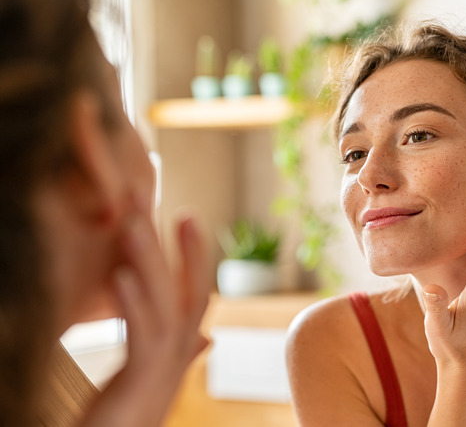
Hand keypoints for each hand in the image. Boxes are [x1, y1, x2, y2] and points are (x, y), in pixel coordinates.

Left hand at [80, 200, 210, 426]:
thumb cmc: (129, 415)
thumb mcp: (154, 376)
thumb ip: (181, 352)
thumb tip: (206, 337)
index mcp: (180, 348)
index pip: (194, 292)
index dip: (194, 254)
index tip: (186, 214)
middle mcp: (179, 354)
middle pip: (182, 290)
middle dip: (171, 243)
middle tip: (151, 197)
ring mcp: (165, 368)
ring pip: (164, 305)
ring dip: (149, 261)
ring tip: (132, 222)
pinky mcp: (141, 382)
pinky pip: (141, 336)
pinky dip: (133, 304)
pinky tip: (120, 275)